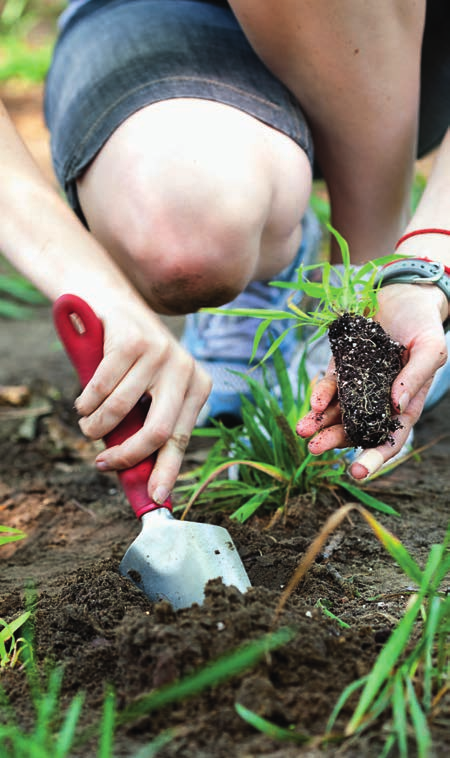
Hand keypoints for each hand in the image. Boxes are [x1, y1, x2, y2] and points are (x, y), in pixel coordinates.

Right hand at [73, 299, 210, 501]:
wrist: (117, 308)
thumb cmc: (133, 364)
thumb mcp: (149, 393)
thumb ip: (148, 427)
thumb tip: (142, 479)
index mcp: (198, 387)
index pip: (181, 438)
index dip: (166, 470)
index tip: (154, 497)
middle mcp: (185, 369)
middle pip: (158, 430)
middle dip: (127, 455)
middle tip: (103, 464)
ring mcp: (160, 353)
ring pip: (120, 410)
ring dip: (96, 426)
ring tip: (88, 425)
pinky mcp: (133, 341)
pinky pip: (100, 388)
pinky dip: (86, 402)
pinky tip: (84, 402)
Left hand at [296, 282, 447, 478]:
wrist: (403, 292)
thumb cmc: (422, 323)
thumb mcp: (431, 348)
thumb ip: (417, 376)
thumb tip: (395, 405)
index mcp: (405, 404)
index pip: (389, 438)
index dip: (373, 458)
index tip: (355, 473)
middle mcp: (379, 400)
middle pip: (355, 429)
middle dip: (335, 441)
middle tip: (314, 449)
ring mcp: (358, 385)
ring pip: (336, 412)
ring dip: (319, 422)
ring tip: (303, 430)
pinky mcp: (341, 367)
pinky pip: (329, 386)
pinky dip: (320, 394)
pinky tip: (313, 401)